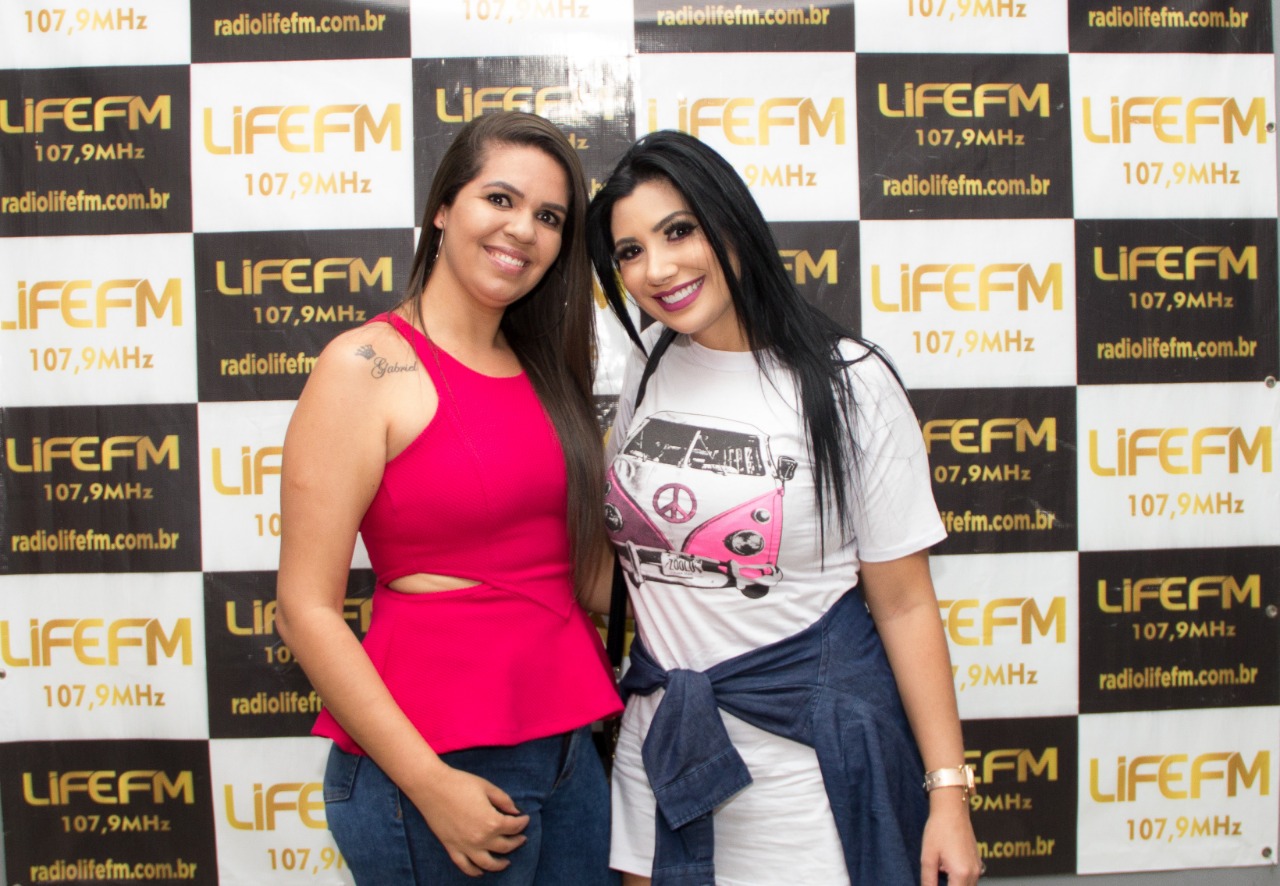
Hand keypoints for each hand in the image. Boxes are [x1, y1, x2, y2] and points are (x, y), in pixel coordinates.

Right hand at [410, 765, 529, 875]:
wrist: (432, 787)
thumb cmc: (460, 783)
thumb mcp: (487, 787)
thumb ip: (504, 800)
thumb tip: (516, 812)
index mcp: (492, 821)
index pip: (514, 827)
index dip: (523, 822)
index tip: (525, 818)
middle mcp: (481, 838)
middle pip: (505, 846)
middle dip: (516, 842)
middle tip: (521, 838)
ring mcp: (465, 846)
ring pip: (487, 863)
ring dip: (500, 864)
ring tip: (506, 862)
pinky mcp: (452, 848)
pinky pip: (465, 866)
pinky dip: (474, 871)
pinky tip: (481, 871)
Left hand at [920, 791, 981, 885]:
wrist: (952, 809)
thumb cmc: (939, 829)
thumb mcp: (928, 857)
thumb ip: (928, 880)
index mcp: (961, 874)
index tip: (932, 884)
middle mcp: (974, 873)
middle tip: (937, 874)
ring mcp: (978, 867)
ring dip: (955, 884)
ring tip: (941, 869)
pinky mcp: (978, 862)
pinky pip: (970, 879)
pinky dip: (959, 879)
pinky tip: (947, 866)